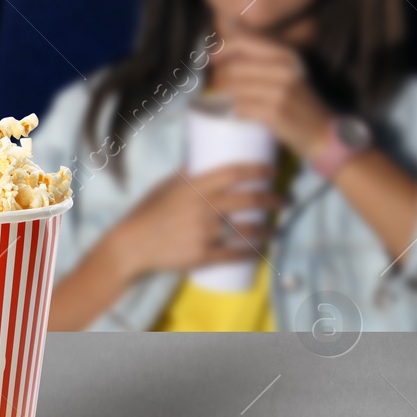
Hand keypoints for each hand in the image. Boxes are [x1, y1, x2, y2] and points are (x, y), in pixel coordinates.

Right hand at [104, 163, 281, 279]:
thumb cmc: (147, 212)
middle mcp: (204, 208)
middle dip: (273, 199)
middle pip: (250, 200)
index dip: (258, 171)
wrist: (131, 245)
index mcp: (194, 187)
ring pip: (249, 230)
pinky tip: (262, 250)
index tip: (271, 172)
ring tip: (275, 229)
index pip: (235, 173)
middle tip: (284, 200)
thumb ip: (187, 175)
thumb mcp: (164, 186)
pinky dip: (253, 252)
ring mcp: (206, 233)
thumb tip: (205, 160)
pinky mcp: (204, 256)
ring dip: (268, 229)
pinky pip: (236, 254)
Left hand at [208, 33, 336, 159]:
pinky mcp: (275, 113)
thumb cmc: (298, 102)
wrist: (322, 133)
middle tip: (220, 89)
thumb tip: (223, 39)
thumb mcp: (286, 72)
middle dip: (220, 79)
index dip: (221, 49)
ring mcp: (281, 92)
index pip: (244, 42)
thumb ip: (258, 57)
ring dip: (226, 98)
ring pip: (234, 89)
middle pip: (233, 68)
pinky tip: (242, 115)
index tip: (210, 60)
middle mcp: (285, 70)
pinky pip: (240, 108)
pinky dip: (236, 113)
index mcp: (287, 56)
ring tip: (232, 102)